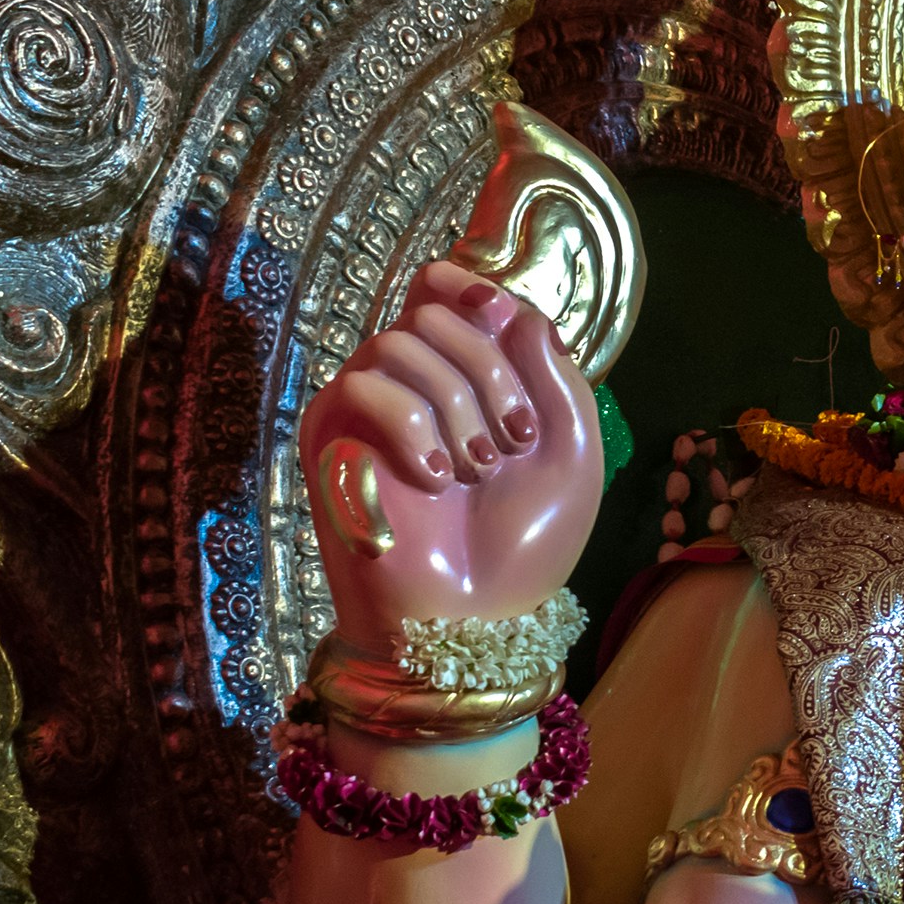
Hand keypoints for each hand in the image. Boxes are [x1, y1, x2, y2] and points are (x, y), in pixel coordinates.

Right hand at [299, 259, 604, 656]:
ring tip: (477, 470)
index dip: (473, 287)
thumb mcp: (572, 451)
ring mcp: (367, 407)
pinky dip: (412, 425)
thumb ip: (557, 373)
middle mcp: (412, 381)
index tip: (500, 315)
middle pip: (435, 311)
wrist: (476, 617)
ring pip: (401, 342)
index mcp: (466, 375)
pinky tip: (434, 478)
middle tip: (514, 441)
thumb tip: (512, 306)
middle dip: (489, 369)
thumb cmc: (526, 544)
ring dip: (458, 405)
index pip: (447, 288)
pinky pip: (366, 386)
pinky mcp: (331, 438)